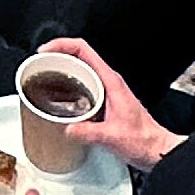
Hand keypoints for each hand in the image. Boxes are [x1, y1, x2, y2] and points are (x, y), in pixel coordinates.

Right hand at [35, 36, 183, 172]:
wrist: (156, 149)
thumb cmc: (143, 140)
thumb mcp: (112, 137)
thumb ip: (88, 132)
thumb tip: (67, 128)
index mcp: (111, 81)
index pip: (84, 49)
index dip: (62, 45)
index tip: (46, 51)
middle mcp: (108, 82)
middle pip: (78, 56)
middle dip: (57, 55)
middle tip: (39, 64)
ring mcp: (106, 90)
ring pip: (80, 69)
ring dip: (61, 68)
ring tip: (44, 76)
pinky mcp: (104, 100)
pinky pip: (82, 84)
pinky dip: (67, 83)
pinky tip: (58, 97)